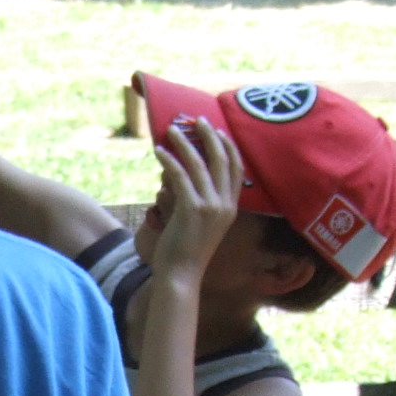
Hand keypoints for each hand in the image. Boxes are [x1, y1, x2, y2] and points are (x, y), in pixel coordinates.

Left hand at [150, 118, 243, 281]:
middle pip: (221, 160)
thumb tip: (180, 176)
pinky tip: (159, 151)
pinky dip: (169, 160)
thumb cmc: (185, 251)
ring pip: (199, 164)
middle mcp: (224, 205)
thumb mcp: (199, 224)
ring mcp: (210, 207)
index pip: (236, 169)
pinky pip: (180, 176)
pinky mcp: (192, 209)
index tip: (218, 131)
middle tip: (197, 120)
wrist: (181, 275)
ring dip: (184, 143)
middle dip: (210, 136)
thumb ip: (197, 201)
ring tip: (171, 130)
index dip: (228, 147)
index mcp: (230, 208)